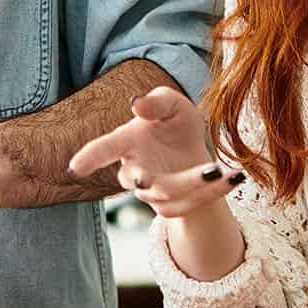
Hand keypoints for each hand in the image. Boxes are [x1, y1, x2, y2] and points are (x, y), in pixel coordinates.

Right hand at [66, 85, 240, 217]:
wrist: (192, 152)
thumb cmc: (174, 125)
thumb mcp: (172, 104)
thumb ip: (156, 101)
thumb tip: (136, 103)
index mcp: (128, 141)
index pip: (106, 148)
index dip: (90, 156)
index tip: (75, 168)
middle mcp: (135, 170)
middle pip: (143, 181)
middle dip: (153, 182)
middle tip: (158, 176)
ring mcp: (151, 192)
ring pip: (170, 194)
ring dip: (197, 184)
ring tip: (221, 170)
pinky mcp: (170, 207)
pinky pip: (191, 204)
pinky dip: (214, 191)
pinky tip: (232, 176)